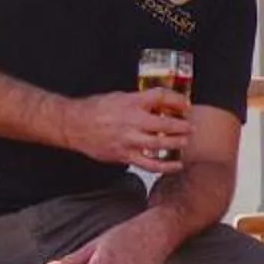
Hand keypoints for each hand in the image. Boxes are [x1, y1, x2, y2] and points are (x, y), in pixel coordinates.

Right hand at [65, 88, 191, 170]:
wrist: (74, 125)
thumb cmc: (95, 109)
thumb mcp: (119, 97)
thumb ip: (139, 102)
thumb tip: (158, 105)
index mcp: (131, 102)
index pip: (161, 97)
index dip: (177, 100)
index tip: (186, 105)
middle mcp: (132, 121)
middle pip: (166, 124)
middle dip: (182, 126)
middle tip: (190, 127)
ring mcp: (129, 140)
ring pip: (161, 145)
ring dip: (177, 144)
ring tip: (185, 142)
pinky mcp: (125, 156)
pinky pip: (150, 164)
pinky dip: (165, 166)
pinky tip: (176, 165)